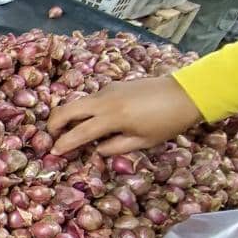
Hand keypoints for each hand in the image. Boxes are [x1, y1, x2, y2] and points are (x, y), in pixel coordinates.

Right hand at [48, 76, 203, 155]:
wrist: (187, 93)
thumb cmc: (168, 122)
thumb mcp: (143, 141)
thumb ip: (115, 147)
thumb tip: (96, 149)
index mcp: (113, 118)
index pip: (79, 133)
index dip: (64, 143)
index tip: (53, 152)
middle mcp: (105, 101)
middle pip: (68, 110)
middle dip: (54, 123)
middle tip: (51, 136)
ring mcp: (108, 90)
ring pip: (78, 103)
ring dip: (69, 116)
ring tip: (70, 130)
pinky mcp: (113, 85)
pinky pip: (92, 99)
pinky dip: (85, 110)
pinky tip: (94, 120)